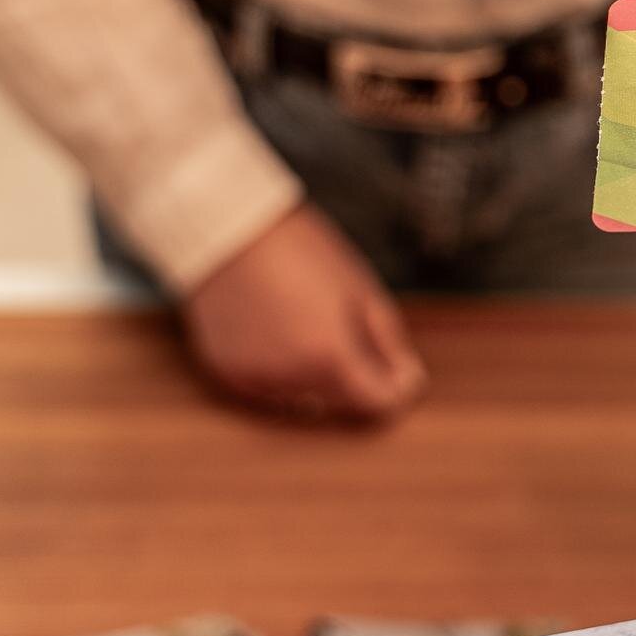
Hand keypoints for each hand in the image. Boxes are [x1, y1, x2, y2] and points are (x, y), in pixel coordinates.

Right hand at [181, 204, 426, 421]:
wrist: (231, 231)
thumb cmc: (301, 251)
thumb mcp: (362, 289)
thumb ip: (388, 343)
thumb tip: (407, 380)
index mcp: (330, 355)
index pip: (377, 402)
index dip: (395, 389)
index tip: (399, 371)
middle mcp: (290, 377)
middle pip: (342, 405)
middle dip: (358, 382)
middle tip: (353, 334)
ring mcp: (255, 379)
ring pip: (304, 401)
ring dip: (319, 381)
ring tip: (312, 329)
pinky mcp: (228, 374)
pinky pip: (268, 391)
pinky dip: (283, 375)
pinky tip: (282, 337)